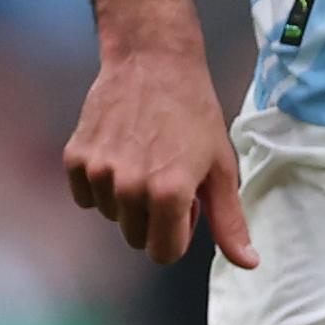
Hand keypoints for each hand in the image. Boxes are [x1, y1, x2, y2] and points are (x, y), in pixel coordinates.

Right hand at [62, 43, 251, 265]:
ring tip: (142, 160)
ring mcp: (98, 172)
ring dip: (125, 199)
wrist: (153, 60)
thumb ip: (229, 221)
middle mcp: (129, 188)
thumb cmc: (194, 112)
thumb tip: (248, 264)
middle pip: (135, 237)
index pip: (163, 253)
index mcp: (169, 194)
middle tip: (164, 177)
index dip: (178, 233)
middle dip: (152, 218)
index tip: (184, 204)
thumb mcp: (221, 167)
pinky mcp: (76, 158)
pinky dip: (99, 184)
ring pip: (111, 216)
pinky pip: (85, 196)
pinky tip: (118, 153)